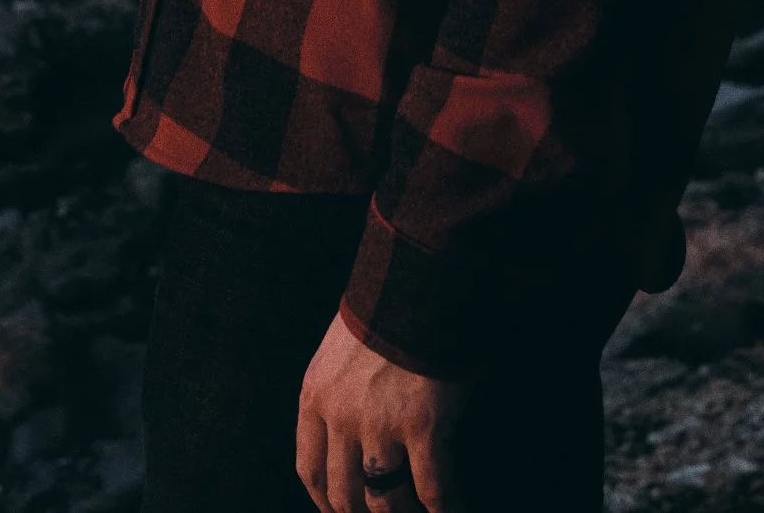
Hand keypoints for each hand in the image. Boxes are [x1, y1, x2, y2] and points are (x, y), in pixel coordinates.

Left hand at [296, 309, 467, 512]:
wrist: (418, 274)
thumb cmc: (386, 303)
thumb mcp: (340, 346)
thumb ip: (339, 389)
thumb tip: (350, 427)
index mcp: (316, 395)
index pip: (311, 470)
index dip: (326, 500)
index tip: (341, 510)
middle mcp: (341, 417)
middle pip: (344, 493)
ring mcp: (380, 424)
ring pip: (384, 499)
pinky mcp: (422, 425)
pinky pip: (432, 488)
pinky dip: (444, 508)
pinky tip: (452, 512)